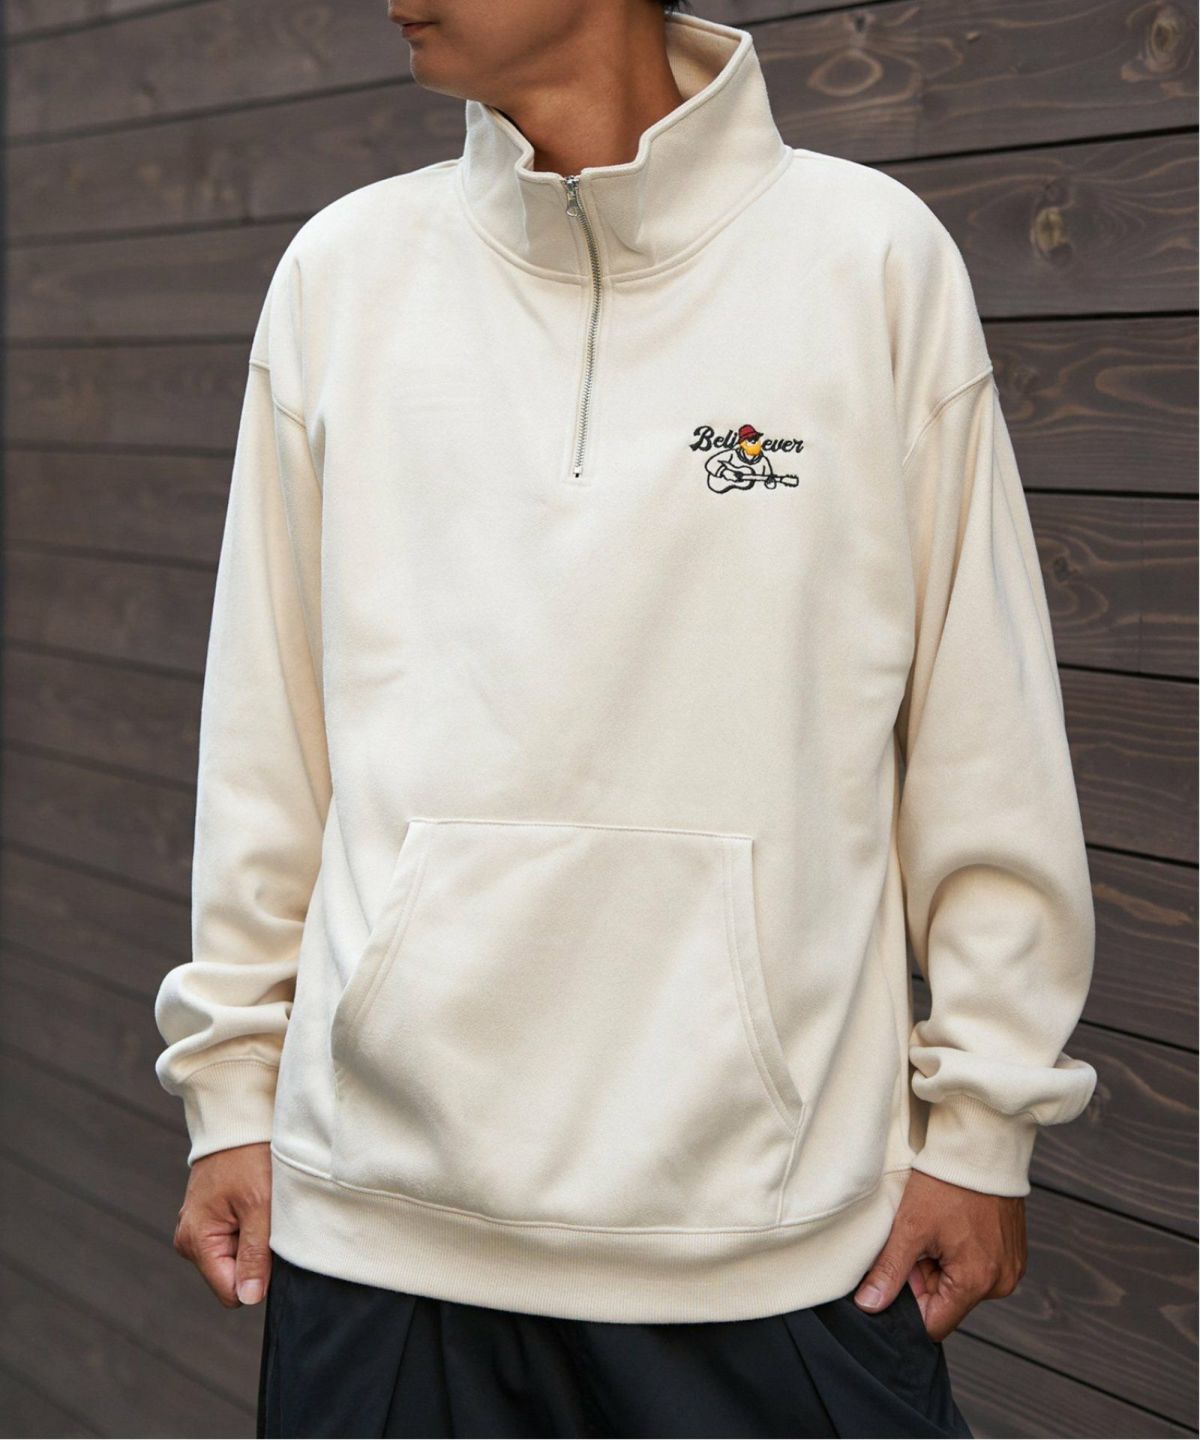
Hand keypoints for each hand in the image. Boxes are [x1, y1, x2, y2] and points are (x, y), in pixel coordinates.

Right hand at [172, 1140, 272, 1307]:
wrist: (237, 1122)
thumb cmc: (248, 1157)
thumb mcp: (259, 1206)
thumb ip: (255, 1255)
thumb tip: (249, 1298)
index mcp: (196, 1242)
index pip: (230, 1292)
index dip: (256, 1277)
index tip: (269, 1244)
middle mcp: (189, 1240)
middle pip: (232, 1276)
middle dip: (254, 1255)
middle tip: (264, 1218)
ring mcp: (196, 1230)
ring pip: (235, 1258)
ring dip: (252, 1239)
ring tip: (257, 1207)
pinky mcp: (207, 1219)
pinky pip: (232, 1240)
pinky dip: (248, 1227)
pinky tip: (252, 1202)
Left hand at [853, 1170, 1025, 1340]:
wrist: (980, 1146)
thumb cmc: (947, 1182)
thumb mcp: (910, 1227)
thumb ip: (889, 1271)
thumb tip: (869, 1304)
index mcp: (977, 1282)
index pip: (934, 1324)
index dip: (909, 1303)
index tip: (899, 1271)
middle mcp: (1000, 1282)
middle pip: (947, 1302)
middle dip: (924, 1277)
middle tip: (916, 1240)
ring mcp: (1010, 1266)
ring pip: (960, 1283)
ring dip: (941, 1263)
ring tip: (936, 1227)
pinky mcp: (1012, 1251)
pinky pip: (977, 1266)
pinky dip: (959, 1252)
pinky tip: (953, 1224)